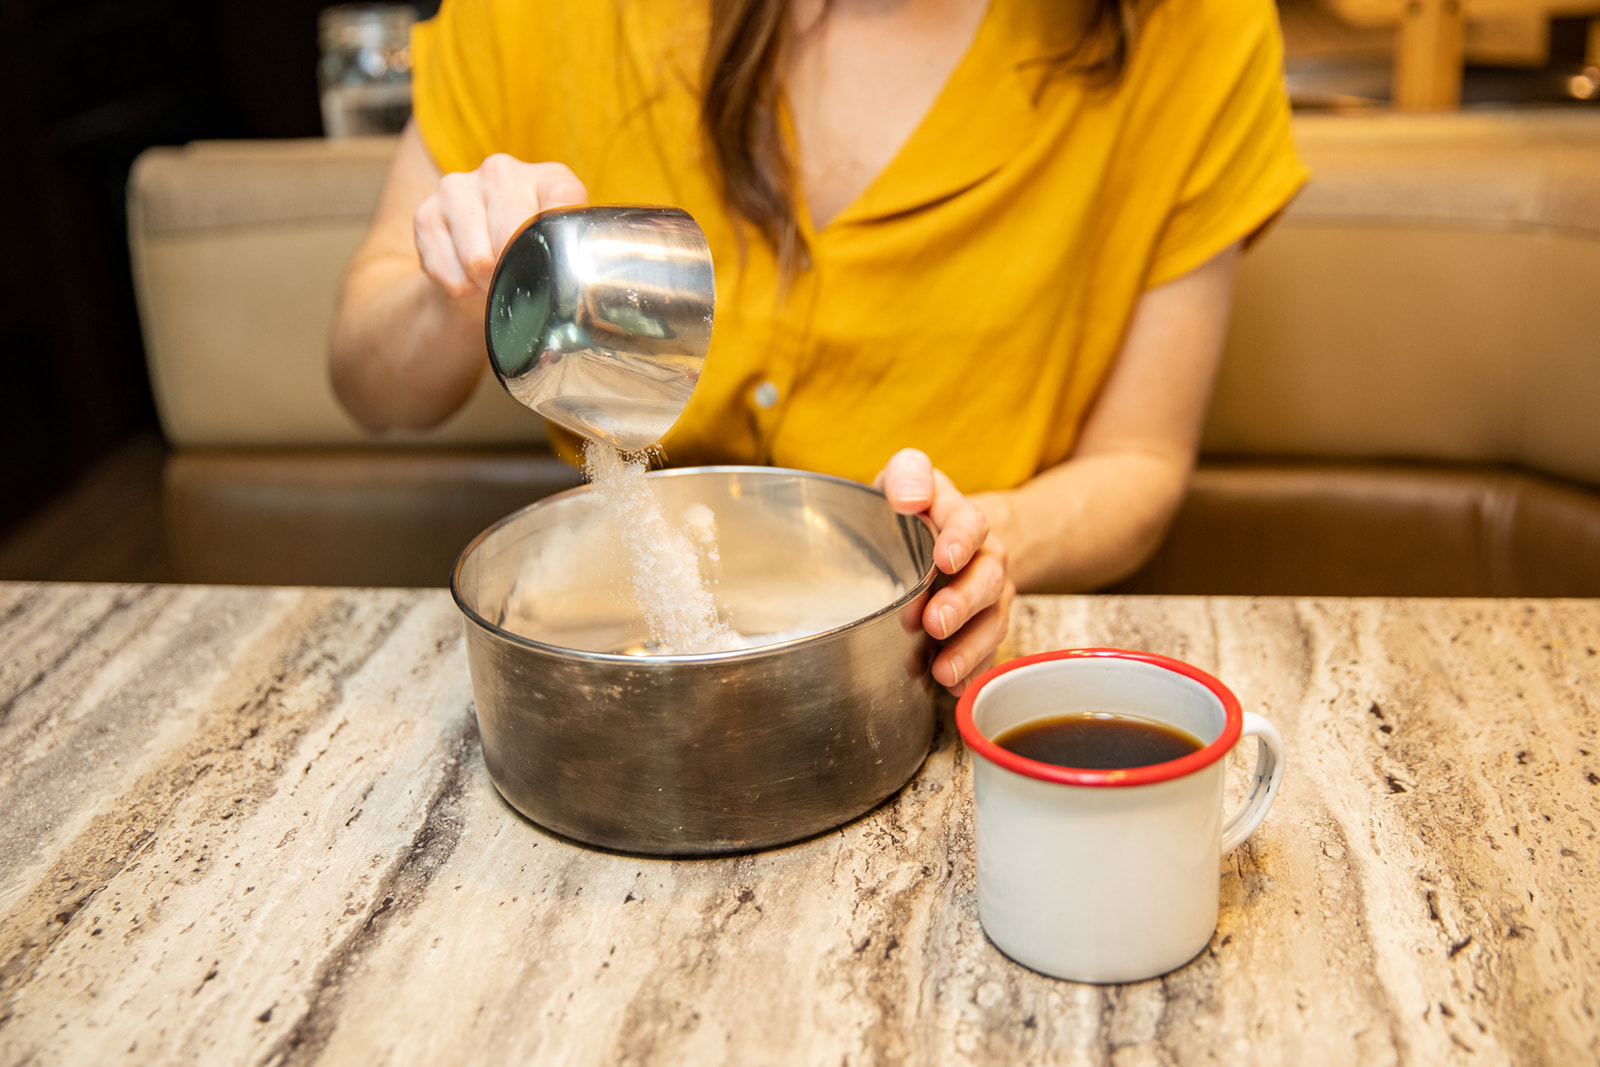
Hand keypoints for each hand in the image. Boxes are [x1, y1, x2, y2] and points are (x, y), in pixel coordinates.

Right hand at [412, 155, 587, 299]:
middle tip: (519, 286)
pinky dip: (459, 288)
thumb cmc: (528, 260)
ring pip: (479, 259)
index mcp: (549, 177)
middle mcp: (502, 172)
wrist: (477, 270)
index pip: (563, 200)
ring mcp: (459, 187)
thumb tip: (574, 301)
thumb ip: (573, 260)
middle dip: (517, 274)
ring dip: (486, 285)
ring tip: (492, 282)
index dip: (560, 244)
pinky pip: (446, 270)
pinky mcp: (426, 213)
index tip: (557, 268)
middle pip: (514, 236)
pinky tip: (467, 280)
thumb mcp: (561, 253)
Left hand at [875, 449, 1014, 695]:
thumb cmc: (916, 511)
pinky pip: (987, 653)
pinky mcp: (983, 629)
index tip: (944, 558)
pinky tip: (953, 686)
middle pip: (987, 579)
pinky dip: (972, 672)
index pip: (969, 522)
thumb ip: (908, 475)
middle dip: (962, 604)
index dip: (959, 539)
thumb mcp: (906, 478)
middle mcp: (984, 558)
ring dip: (968, 648)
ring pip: (991, 623)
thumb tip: (909, 497)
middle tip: (935, 622)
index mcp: (962, 517)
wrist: (944, 537)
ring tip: (942, 670)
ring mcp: (988, 597)